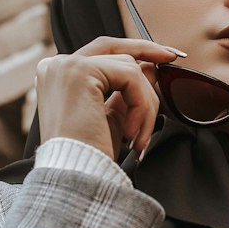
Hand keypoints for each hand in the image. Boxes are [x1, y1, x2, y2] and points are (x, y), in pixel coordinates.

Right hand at [35, 38, 183, 162]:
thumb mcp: (112, 117)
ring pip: (129, 68)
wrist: (75, 177)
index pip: (102, 51)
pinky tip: (130, 133)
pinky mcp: (80, 71)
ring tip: (138, 136)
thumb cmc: (89, 156)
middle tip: (172, 56)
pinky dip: (140, 106)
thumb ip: (126, 90)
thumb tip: (149, 66)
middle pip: (116, 50)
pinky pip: (130, 76)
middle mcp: (56, 65)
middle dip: (148, 52)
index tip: (163, 55)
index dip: (134, 50)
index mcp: (58, 76)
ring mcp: (66, 66)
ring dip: (145, 103)